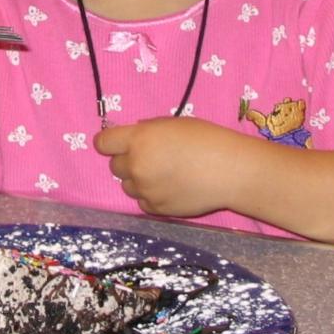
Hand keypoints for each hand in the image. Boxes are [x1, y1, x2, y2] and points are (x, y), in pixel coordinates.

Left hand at [94, 117, 243, 217]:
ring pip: (127, 186)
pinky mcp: (157, 209)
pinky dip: (151, 196)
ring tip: (163, 175)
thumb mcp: (172, 124)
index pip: (103, 143)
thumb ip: (147, 131)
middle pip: (115, 166)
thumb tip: (133, 139)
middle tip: (151, 158)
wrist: (230, 171)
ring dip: (138, 180)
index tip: (116, 144)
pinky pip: (143, 202)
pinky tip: (170, 188)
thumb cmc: (206, 139)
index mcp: (139, 140)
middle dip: (128, 161)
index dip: (108, 143)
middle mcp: (137, 165)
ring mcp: (145, 190)